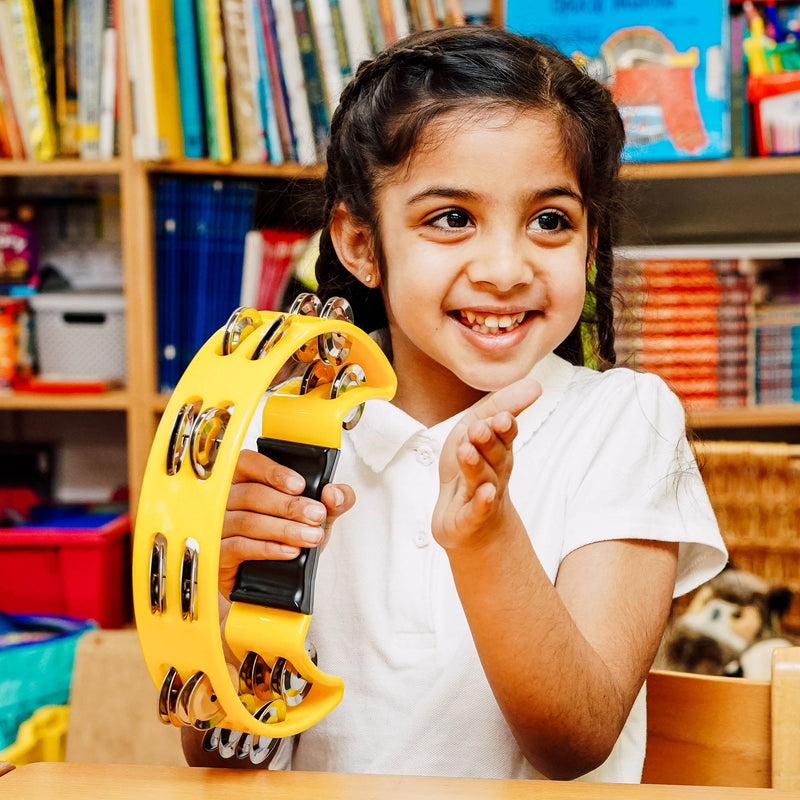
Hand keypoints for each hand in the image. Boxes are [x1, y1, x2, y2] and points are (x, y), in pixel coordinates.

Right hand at [218, 448, 354, 597]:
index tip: (300, 485)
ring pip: (247, 521)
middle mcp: (226, 500)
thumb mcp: (316, 516)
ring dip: (284, 529)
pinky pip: (239, 547)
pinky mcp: (218, 553)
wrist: (272, 579)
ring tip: (310, 536)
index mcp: (244, 480)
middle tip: (315, 515)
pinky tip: (289, 551)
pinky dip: (268, 548)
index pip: (249, 463)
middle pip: (252, 494)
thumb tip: (334, 493)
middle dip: (289, 506)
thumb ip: (334, 500)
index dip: (273, 472)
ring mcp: (218, 526)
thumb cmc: (286, 538)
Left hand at [432, 377, 540, 550]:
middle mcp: (494, 471)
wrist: (472, 527)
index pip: (504, 435)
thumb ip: (501, 407)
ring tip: (467, 452)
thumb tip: (535, 384)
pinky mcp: (469, 518)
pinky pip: (477, 510)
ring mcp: (482, 496)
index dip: (503, 427)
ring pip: (481, 479)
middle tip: (479, 429)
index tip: (503, 416)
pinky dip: (481, 503)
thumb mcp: (477, 433)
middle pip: (493, 455)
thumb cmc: (473, 473)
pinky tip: (483, 494)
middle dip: (488, 441)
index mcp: (497, 450)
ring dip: (475, 465)